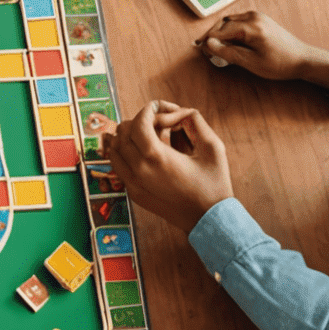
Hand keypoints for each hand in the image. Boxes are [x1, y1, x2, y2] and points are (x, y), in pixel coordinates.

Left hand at [101, 99, 233, 230]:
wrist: (209, 220)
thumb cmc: (214, 184)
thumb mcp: (213, 148)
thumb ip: (195, 123)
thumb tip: (181, 112)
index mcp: (156, 158)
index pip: (138, 122)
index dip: (150, 109)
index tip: (162, 109)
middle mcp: (138, 170)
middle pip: (123, 132)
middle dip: (140, 121)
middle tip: (161, 124)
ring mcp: (132, 183)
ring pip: (114, 148)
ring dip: (129, 136)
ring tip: (152, 136)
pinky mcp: (133, 193)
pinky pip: (118, 165)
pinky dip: (124, 152)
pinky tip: (143, 150)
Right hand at [194, 10, 328, 89]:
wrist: (303, 59)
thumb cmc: (279, 64)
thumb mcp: (251, 63)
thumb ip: (228, 52)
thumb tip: (209, 45)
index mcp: (252, 27)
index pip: (221, 31)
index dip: (208, 42)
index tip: (201, 52)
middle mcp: (253, 17)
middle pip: (223, 23)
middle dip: (212, 36)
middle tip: (205, 50)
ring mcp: (257, 16)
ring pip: (229, 21)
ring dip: (220, 32)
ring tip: (216, 47)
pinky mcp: (260, 19)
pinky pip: (238, 21)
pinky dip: (230, 30)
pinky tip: (229, 42)